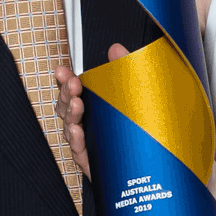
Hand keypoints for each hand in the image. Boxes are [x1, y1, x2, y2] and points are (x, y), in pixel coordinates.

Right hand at [55, 43, 130, 177]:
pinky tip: (77, 130)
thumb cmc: (140, 131)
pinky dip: (76, 139)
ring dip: (71, 112)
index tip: (62, 70)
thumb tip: (116, 49)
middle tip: (72, 83)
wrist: (153, 166)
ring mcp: (89, 142)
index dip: (65, 80)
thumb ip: (125, 70)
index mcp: (95, 107)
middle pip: (68, 106)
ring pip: (70, 126)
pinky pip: (79, 150)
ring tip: (76, 102)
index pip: (75, 91)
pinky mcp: (92, 161)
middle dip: (67, 93)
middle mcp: (89, 124)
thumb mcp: (138, 95)